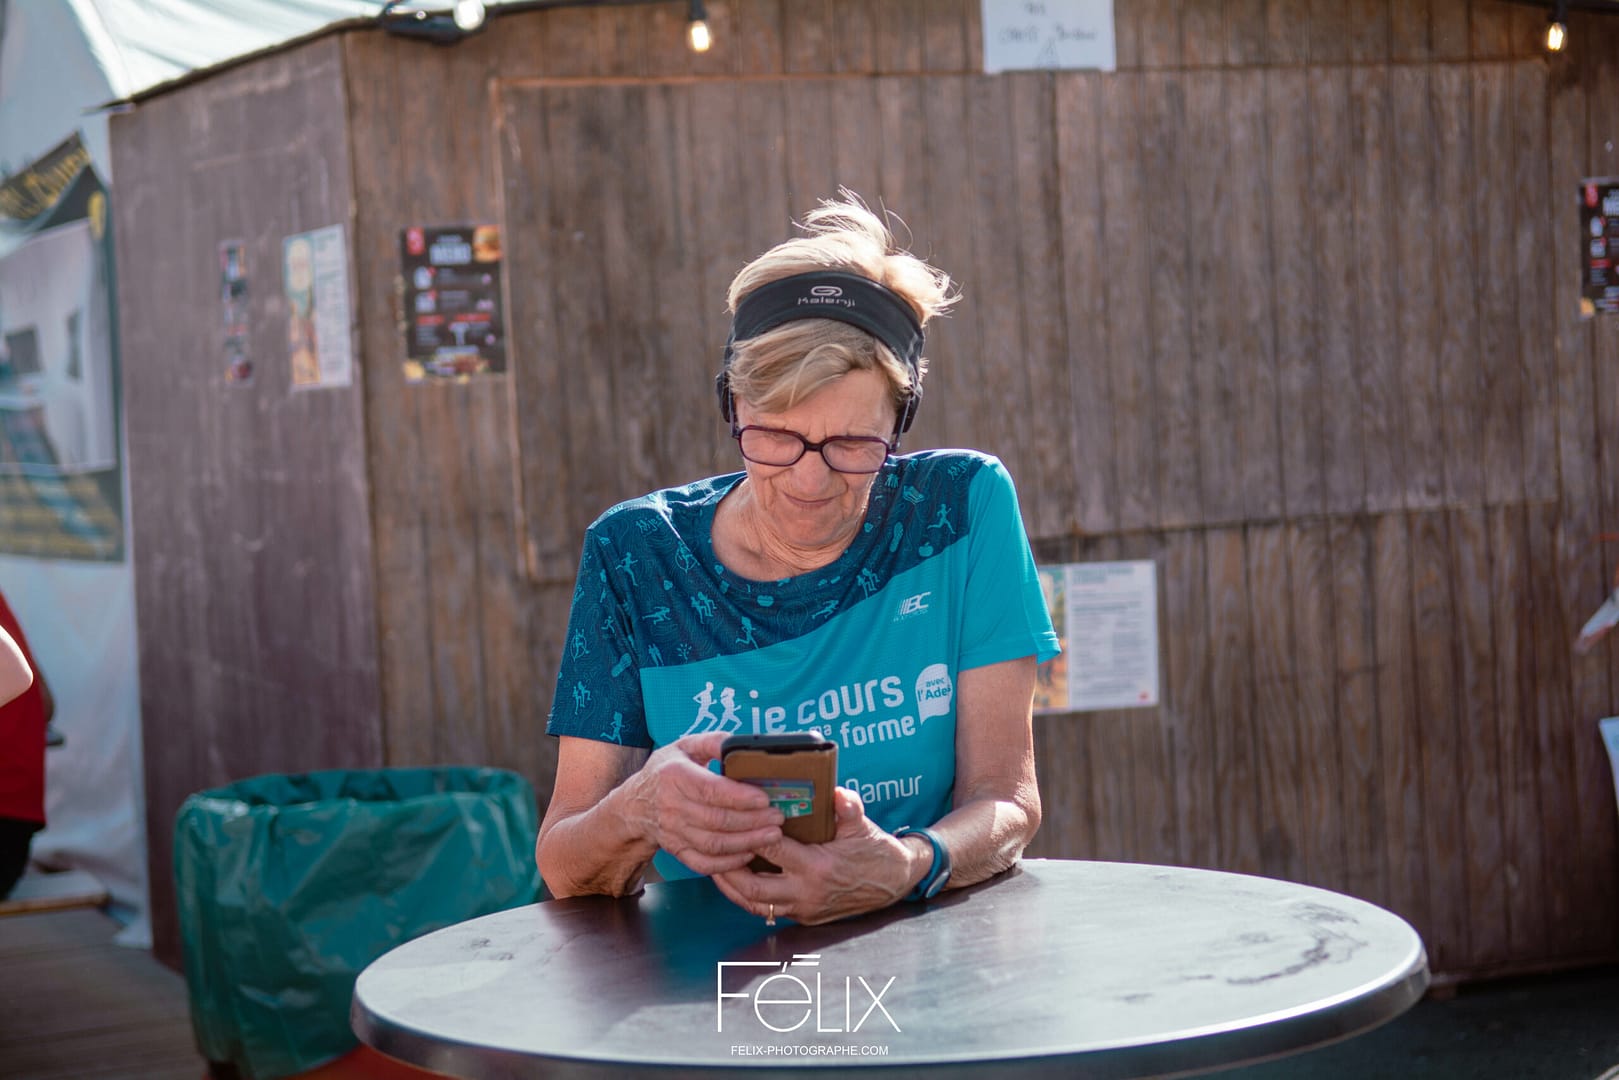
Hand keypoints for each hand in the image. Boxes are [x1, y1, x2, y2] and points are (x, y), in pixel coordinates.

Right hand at [620, 733, 784, 875]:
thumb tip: (740, 744)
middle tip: (778, 817)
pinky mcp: (676, 850)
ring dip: (746, 842)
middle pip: (716, 820)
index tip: (765, 798)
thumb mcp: (684, 746)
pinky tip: (749, 853)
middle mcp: (672, 806)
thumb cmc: (666, 771)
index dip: (740, 797)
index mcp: (675, 775)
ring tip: (772, 835)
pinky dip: (728, 863)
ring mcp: (673, 832)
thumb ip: (712, 742)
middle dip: (752, 821)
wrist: (635, 804)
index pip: (710, 790)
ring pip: (713, 844)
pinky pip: (703, 863)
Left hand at [711, 788, 921, 924]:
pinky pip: (769, 911)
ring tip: (716, 867)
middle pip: (753, 887)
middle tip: (712, 849)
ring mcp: (804, 909)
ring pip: (756, 905)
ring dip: (733, 888)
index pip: (772, 850)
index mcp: (817, 867)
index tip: (735, 819)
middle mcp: (806, 892)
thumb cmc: (873, 849)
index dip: (751, 834)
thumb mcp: (861, 823)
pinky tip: (738, 882)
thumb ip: (847, 806)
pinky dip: (750, 898)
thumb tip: (834, 791)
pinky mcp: (805, 917)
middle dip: (729, 870)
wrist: (892, 882)